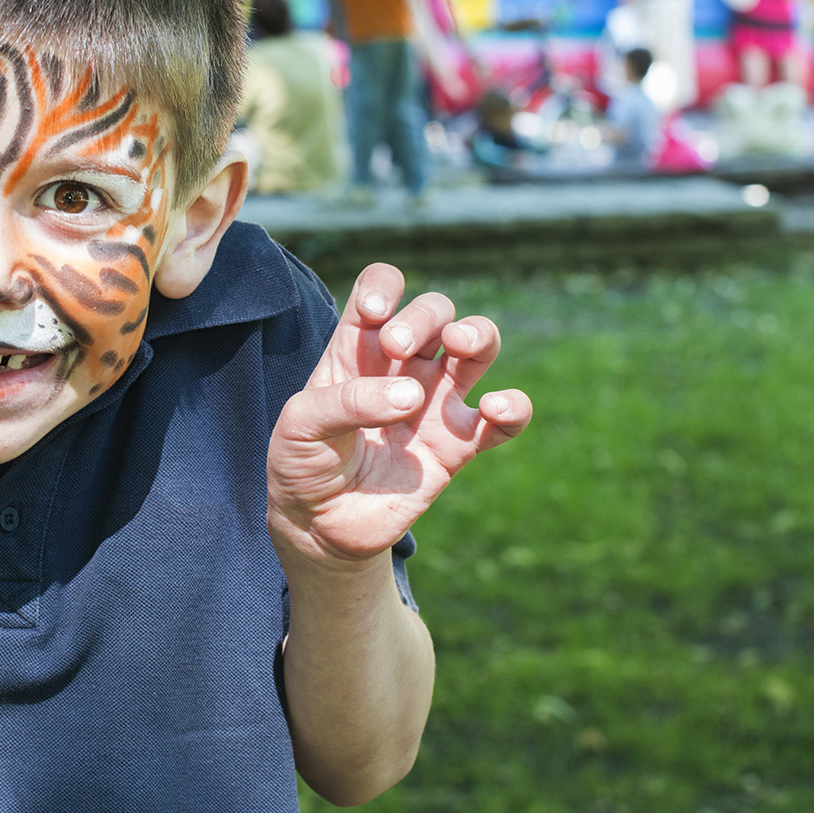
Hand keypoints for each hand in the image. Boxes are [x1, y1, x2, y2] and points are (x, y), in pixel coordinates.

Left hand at [268, 263, 531, 570]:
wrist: (317, 526)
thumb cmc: (302, 463)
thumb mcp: (300, 425)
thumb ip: (346, 401)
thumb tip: (413, 396)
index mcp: (358, 347)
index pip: (382, 288)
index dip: (385, 286)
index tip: (375, 313)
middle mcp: (402, 366)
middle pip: (435, 310)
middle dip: (423, 316)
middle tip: (396, 348)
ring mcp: (434, 402)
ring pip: (478, 345)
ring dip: (478, 333)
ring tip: (459, 346)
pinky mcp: (458, 445)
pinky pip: (504, 419)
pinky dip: (514, 407)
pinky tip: (494, 408)